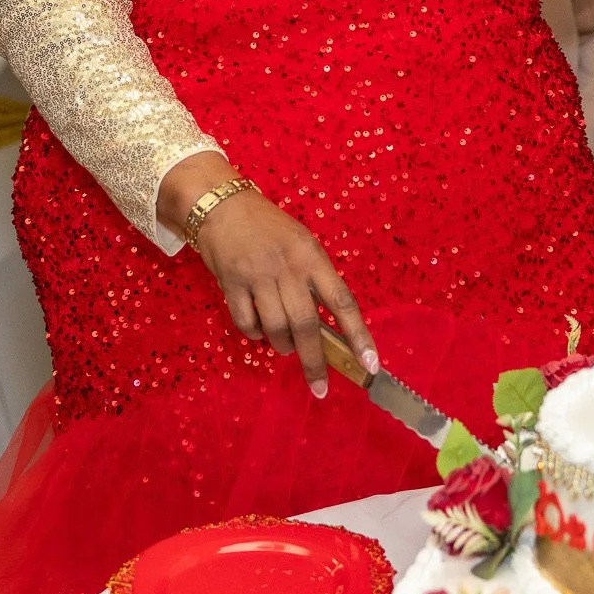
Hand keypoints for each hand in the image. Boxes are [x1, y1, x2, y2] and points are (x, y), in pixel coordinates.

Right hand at [157, 153, 375, 398]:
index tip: (371, 365)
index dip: (359, 336)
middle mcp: (287, 267)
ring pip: (276, 328)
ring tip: (286, 346)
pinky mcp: (231, 283)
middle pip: (307, 324)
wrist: (222, 207)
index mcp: (312, 257)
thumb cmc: (269, 228)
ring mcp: (258, 276)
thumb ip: (315, 280)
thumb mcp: (302, 245)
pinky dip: (256, 335)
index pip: (342, 302)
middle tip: (319, 386)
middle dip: (315, 361)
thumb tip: (332, 329)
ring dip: (284, 346)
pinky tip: (259, 330)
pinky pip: (247, 323)